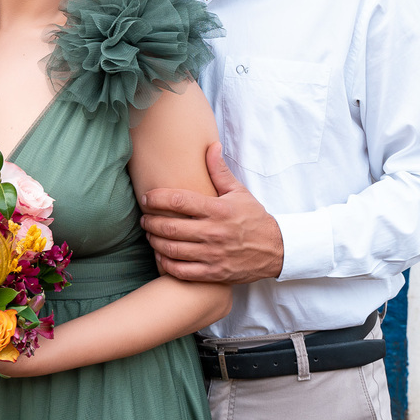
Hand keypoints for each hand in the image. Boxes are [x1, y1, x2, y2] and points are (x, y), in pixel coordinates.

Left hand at [139, 142, 283, 283]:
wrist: (275, 250)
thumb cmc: (253, 218)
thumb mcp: (239, 192)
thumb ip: (220, 171)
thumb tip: (211, 146)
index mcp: (218, 210)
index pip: (179, 201)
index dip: (157, 199)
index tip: (146, 198)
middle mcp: (214, 232)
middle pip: (171, 226)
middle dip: (151, 222)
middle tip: (144, 218)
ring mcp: (213, 255)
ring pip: (172, 249)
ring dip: (155, 241)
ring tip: (149, 235)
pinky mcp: (213, 273)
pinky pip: (182, 271)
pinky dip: (166, 264)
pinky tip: (161, 256)